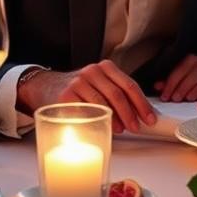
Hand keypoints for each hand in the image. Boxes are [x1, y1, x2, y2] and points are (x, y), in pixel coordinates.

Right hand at [17, 61, 156, 133]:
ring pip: (103, 102)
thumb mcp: (98, 84)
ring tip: (121, 129)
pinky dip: (96, 121)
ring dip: (115, 119)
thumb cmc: (77, 89)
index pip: (129, 85)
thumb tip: (139, 113)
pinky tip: (101, 127)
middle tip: (137, 126)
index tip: (150, 117)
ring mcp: (79, 82)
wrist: (46, 86)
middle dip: (131, 113)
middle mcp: (93, 71)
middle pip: (118, 94)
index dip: (142, 103)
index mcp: (105, 67)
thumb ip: (116, 93)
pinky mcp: (66, 95)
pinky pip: (85, 110)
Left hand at [155, 55, 196, 102]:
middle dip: (179, 87)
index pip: (179, 69)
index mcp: (190, 60)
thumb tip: (156, 86)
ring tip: (183, 99)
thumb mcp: (184, 79)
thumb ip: (171, 82)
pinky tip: (196, 101)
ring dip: (190, 90)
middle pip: (189, 73)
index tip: (164, 96)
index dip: (170, 83)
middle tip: (173, 99)